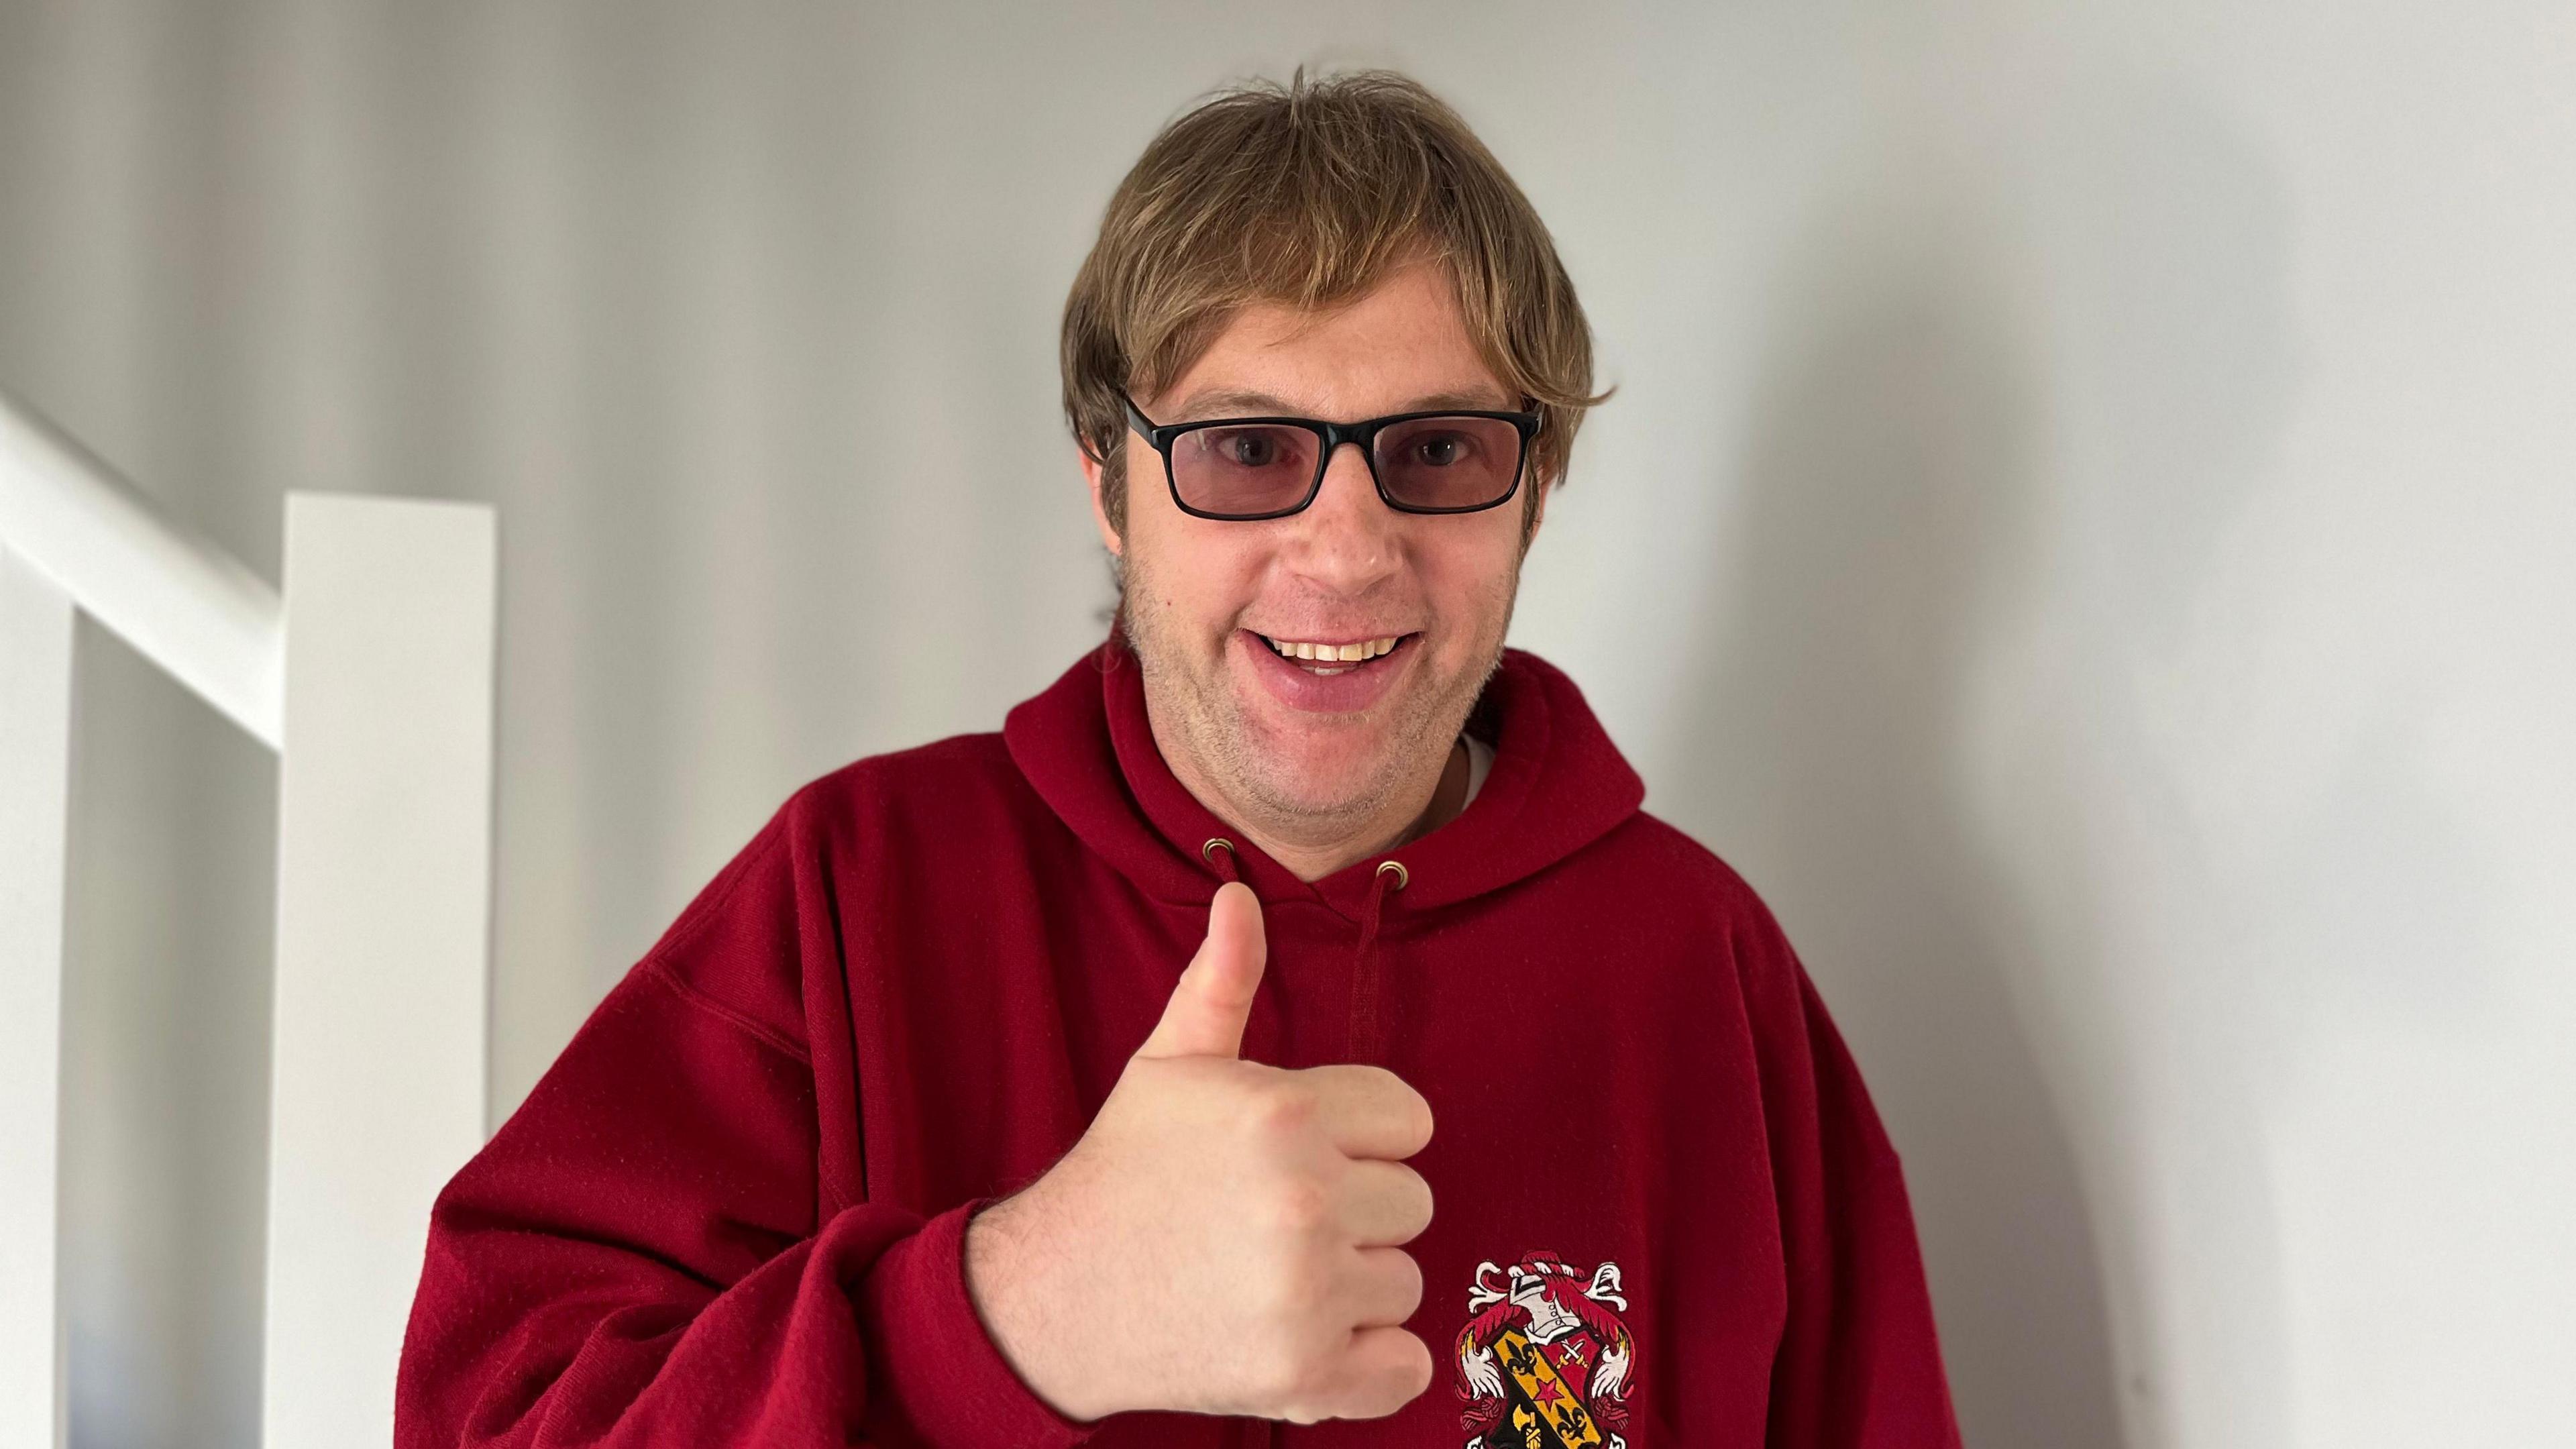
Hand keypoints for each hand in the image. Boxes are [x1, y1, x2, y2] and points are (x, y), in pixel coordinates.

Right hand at [963, 882, 1436, 1423]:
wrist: (1054, 1296)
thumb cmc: (1124, 1173)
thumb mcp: (1168, 1066)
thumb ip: (1223, 981)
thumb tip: (1240, 893)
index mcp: (1285, 1112)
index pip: (1410, 1120)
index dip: (1361, 1137)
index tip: (1303, 1154)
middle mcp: (1305, 1199)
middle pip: (1413, 1201)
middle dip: (1356, 1210)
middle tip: (1275, 1219)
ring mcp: (1307, 1294)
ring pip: (1404, 1280)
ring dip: (1354, 1284)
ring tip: (1274, 1274)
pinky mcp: (1304, 1378)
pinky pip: (1404, 1366)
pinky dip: (1367, 1363)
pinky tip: (1305, 1335)